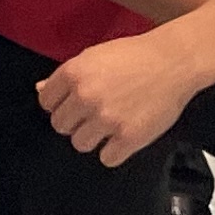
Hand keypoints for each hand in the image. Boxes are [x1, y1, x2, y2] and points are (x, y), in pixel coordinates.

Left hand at [36, 29, 195, 164]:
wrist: (172, 63)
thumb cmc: (133, 56)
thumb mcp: (92, 56)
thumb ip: (66, 76)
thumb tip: (42, 90)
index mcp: (73, 73)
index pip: (46, 102)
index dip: (59, 104)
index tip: (71, 105)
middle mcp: (86, 97)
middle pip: (60, 126)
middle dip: (73, 122)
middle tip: (91, 116)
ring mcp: (107, 119)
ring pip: (80, 144)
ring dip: (92, 138)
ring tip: (107, 126)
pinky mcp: (129, 138)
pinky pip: (107, 158)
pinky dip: (114, 151)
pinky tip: (122, 137)